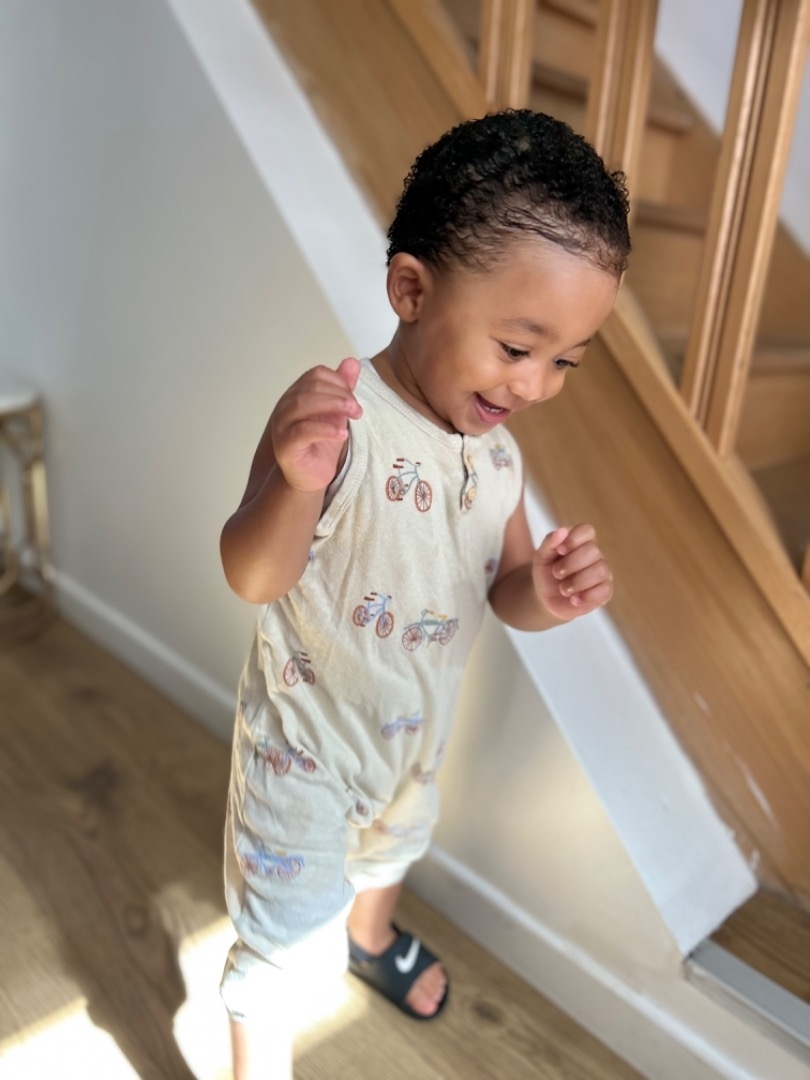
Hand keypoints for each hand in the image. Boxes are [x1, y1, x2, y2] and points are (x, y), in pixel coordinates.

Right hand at [270, 357, 362, 492]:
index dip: (338, 382)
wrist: (310, 476)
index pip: (315, 375)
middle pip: (310, 387)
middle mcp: (285, 406)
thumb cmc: (321, 444)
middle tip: (357, 409)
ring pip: (302, 404)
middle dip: (339, 394)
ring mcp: (282, 425)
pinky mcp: (284, 446)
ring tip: (354, 415)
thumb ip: (342, 389)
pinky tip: (342, 434)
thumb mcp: (337, 413)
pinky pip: (302, 432)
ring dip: (333, 405)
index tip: (354, 398)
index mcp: (297, 394)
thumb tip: (352, 362)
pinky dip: (324, 430)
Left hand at [532, 524, 612, 621]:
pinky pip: (605, 591)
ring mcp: (602, 573)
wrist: (546, 598)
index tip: (559, 551)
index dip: (574, 539)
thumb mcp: (541, 557)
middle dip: (571, 564)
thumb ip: (549, 542)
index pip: (587, 530)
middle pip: (593, 551)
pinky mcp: (605, 592)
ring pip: (601, 571)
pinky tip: (574, 600)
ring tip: (563, 590)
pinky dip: (587, 596)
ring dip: (578, 582)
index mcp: (580, 542)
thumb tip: (563, 530)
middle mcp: (595, 555)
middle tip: (556, 574)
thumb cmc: (546, 573)